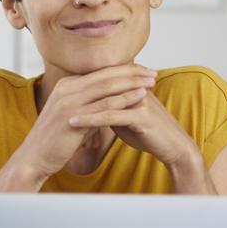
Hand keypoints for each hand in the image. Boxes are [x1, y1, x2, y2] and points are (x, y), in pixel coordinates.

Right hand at [14, 64, 158, 180]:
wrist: (34, 158)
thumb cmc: (54, 140)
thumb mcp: (70, 115)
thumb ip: (86, 105)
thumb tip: (105, 102)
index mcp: (66, 85)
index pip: (100, 72)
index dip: (123, 70)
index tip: (142, 71)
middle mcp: (67, 88)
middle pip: (106, 75)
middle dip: (132, 72)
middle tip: (152, 72)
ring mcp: (69, 101)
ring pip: (107, 87)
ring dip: (132, 83)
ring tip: (152, 81)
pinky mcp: (74, 116)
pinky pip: (105, 105)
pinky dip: (125, 99)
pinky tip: (141, 97)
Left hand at [67, 89, 196, 168]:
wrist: (173, 147)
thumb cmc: (150, 133)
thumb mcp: (126, 118)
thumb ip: (110, 108)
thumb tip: (93, 107)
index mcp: (131, 86)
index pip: (102, 80)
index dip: (81, 86)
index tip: (59, 93)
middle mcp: (135, 88)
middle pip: (101, 85)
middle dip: (76, 93)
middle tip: (53, 99)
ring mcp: (138, 100)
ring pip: (103, 99)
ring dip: (79, 105)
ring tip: (58, 112)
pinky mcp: (141, 116)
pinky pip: (110, 116)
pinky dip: (90, 119)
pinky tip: (74, 123)